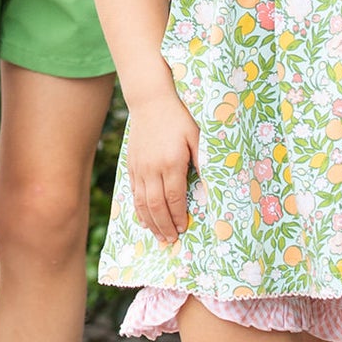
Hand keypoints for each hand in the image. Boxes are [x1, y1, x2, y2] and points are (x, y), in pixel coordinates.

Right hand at [122, 91, 200, 242]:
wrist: (151, 102)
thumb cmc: (179, 118)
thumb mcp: (197, 137)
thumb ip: (202, 161)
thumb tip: (209, 185)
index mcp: (171, 163)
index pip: (174, 198)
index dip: (179, 216)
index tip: (185, 228)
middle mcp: (152, 169)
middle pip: (156, 205)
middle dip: (164, 226)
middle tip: (171, 239)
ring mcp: (139, 168)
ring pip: (142, 202)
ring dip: (150, 222)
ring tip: (158, 236)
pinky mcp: (131, 165)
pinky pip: (133, 193)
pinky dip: (138, 209)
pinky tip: (144, 219)